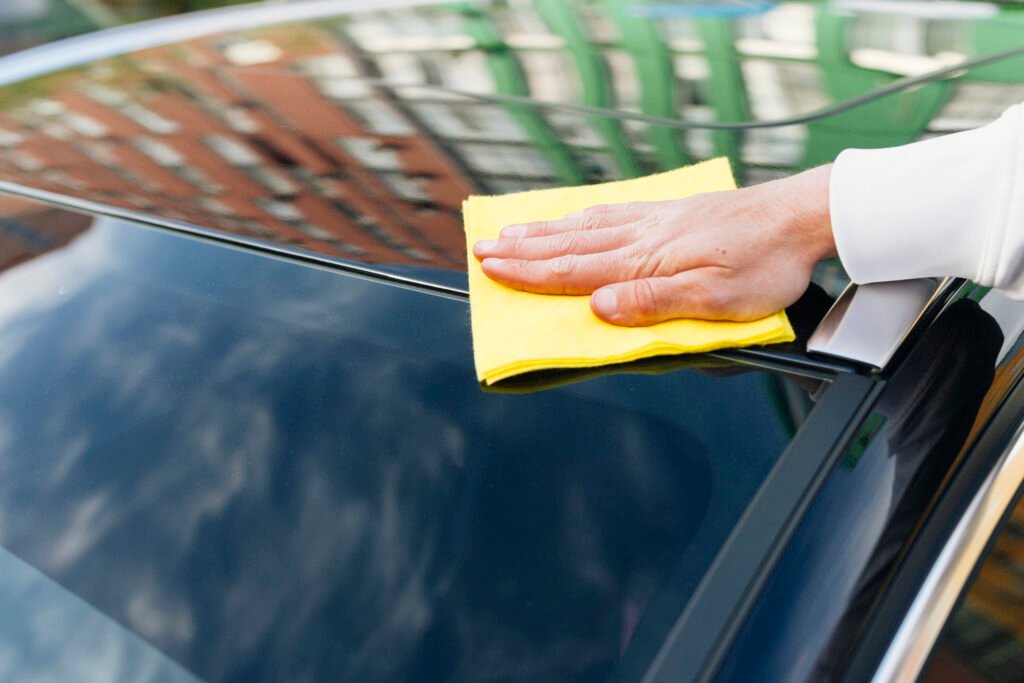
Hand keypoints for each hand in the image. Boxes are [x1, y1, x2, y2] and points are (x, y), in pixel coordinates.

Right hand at [473, 165, 836, 325]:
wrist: (798, 216)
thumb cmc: (763, 263)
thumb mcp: (714, 300)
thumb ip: (653, 303)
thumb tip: (598, 307)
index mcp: (646, 262)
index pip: (574, 270)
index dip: (529, 273)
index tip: (492, 269)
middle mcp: (642, 236)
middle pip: (569, 244)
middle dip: (522, 250)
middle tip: (483, 248)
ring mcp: (654, 220)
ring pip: (586, 226)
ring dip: (544, 231)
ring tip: (512, 231)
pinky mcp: (670, 212)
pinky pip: (612, 213)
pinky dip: (580, 217)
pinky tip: (574, 217)